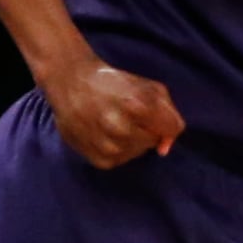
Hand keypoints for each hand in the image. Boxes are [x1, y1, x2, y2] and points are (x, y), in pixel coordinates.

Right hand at [42, 59, 183, 167]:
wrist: (70, 83)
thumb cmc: (112, 83)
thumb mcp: (147, 86)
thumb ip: (168, 113)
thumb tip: (165, 148)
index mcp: (137, 105)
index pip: (172, 128)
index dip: (165, 121)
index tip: (153, 115)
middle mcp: (121, 128)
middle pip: (154, 140)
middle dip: (147, 129)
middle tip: (128, 115)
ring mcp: (108, 146)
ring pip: (138, 152)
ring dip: (132, 140)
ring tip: (114, 123)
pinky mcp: (98, 159)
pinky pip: (121, 160)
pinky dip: (118, 150)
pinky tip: (105, 134)